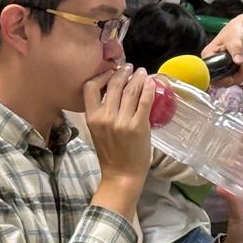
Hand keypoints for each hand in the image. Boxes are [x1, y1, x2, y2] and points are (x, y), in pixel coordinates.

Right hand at [84, 65, 153, 218]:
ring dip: (137, 77)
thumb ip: (102, 111)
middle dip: (123, 72)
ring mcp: (123, 121)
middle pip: (114, 85)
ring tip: (141, 72)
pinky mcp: (139, 126)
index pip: (91, 87)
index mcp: (92, 118)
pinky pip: (145, 101)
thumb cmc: (110, 153)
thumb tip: (114, 90)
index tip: (111, 70)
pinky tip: (151, 82)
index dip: (102, 75)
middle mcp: (106, 117)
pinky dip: (149, 88)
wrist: (122, 174)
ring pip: (131, 90)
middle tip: (129, 67)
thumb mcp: (97, 130)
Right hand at [202, 18, 242, 85]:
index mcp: (208, 57)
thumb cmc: (234, 32)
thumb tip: (238, 61)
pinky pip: (238, 78)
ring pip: (232, 80)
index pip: (210, 75)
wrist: (242, 31)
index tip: (232, 78)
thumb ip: (236, 50)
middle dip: (238, 75)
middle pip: (222, 81)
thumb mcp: (234, 39)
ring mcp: (221, 69)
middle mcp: (212, 65)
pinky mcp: (229, 72)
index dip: (221, 79)